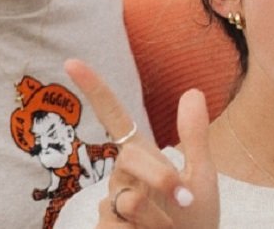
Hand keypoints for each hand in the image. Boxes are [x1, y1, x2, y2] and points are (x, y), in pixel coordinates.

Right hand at [64, 59, 217, 227]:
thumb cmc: (195, 221)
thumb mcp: (202, 178)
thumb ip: (194, 138)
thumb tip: (193, 91)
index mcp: (142, 157)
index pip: (113, 117)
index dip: (93, 89)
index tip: (70, 61)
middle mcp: (121, 176)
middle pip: (130, 158)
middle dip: (162, 177)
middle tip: (186, 200)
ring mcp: (111, 204)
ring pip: (128, 199)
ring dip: (159, 219)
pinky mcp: (105, 228)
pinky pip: (119, 226)